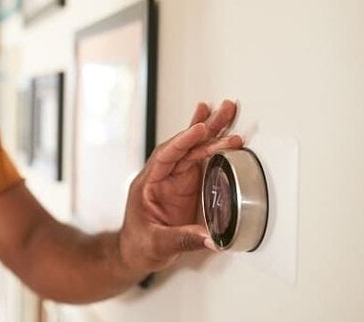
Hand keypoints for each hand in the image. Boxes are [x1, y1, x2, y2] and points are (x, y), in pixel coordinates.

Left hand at [118, 100, 242, 274]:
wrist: (136, 253)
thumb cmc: (138, 245)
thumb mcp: (158, 244)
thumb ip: (183, 239)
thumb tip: (211, 238)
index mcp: (148, 183)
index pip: (166, 155)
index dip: (183, 141)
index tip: (199, 129)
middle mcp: (161, 176)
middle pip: (184, 146)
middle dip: (204, 127)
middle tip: (224, 110)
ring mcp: (175, 179)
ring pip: (194, 149)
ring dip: (212, 132)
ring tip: (228, 112)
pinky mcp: (186, 186)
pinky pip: (200, 160)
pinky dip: (212, 146)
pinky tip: (221, 132)